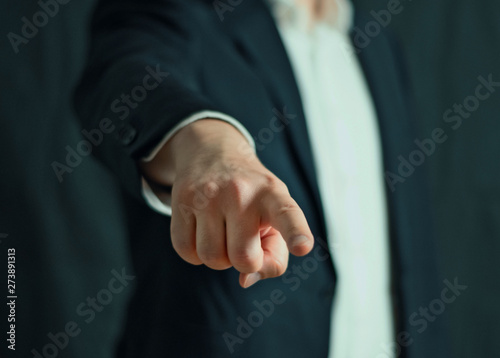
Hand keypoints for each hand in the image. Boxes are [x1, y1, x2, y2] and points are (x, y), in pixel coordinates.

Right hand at [140, 119, 313, 287]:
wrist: (213, 153)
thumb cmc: (252, 198)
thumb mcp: (274, 217)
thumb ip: (274, 256)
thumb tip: (246, 280)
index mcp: (273, 195)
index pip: (287, 215)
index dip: (296, 233)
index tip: (302, 246)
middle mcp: (241, 192)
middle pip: (243, 258)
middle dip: (242, 261)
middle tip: (242, 239)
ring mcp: (208, 194)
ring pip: (211, 258)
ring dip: (217, 257)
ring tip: (222, 232)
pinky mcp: (181, 199)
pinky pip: (185, 251)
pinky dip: (195, 253)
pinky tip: (202, 232)